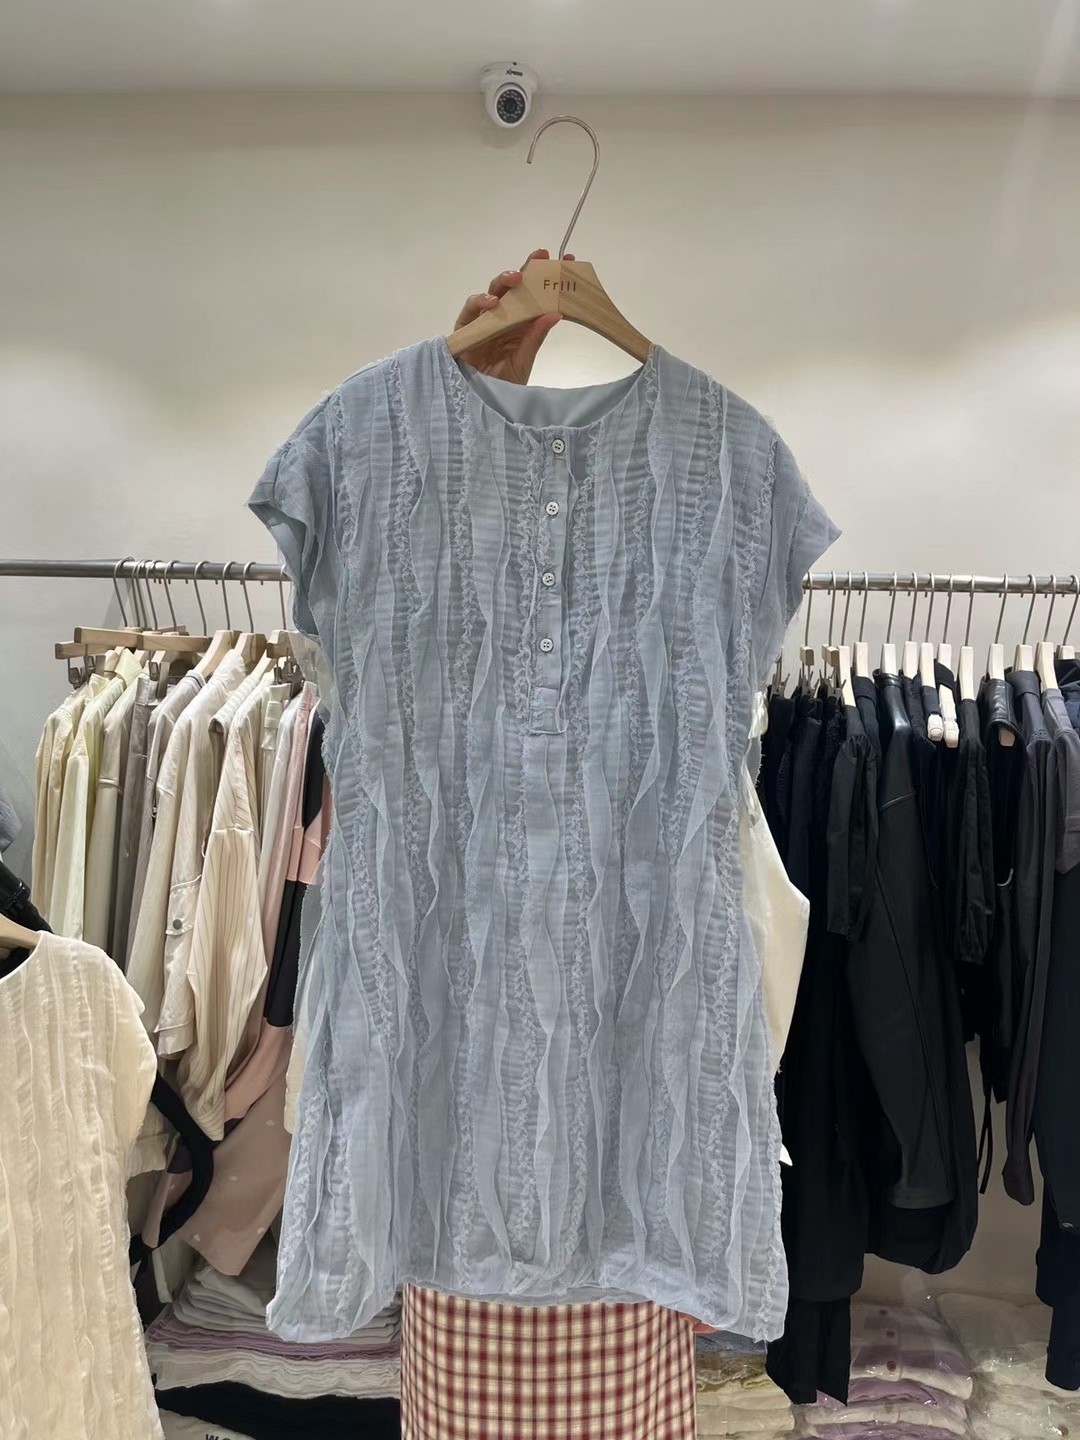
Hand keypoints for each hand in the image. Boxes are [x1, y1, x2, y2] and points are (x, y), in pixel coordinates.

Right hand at [454, 248, 573, 383]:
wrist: (480, 403)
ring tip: (516, 278)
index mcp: (520, 324)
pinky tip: (491, 303)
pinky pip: (470, 310)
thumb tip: (556, 314)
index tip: (567, 260)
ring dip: (503, 282)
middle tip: (542, 257)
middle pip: (514, 287)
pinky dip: (479, 303)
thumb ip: (535, 338)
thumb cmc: (503, 384)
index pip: (535, 295)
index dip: (548, 277)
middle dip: (527, 269)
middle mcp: (502, 318)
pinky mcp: (465, 329)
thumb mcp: (524, 361)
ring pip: (492, 293)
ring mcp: (483, 321)